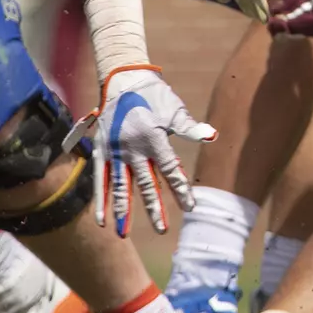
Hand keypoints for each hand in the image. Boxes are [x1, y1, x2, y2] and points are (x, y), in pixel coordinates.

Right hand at [65, 65, 214, 235]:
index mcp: (154, 138)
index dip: (180, 189)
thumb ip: (190, 127)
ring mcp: (114, 150)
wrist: (123, 78)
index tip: (190, 207)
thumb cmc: (154, 95)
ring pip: (120, 185)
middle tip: (162, 230)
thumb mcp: (174, 109)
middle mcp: (133, 147)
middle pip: (146, 183)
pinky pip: (100, 178)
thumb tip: (212, 136)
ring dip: (123, 210)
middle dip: (154, 208)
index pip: (170, 170)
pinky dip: (100, 199)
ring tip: (124, 233)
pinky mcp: (101, 150)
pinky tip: (102, 220)